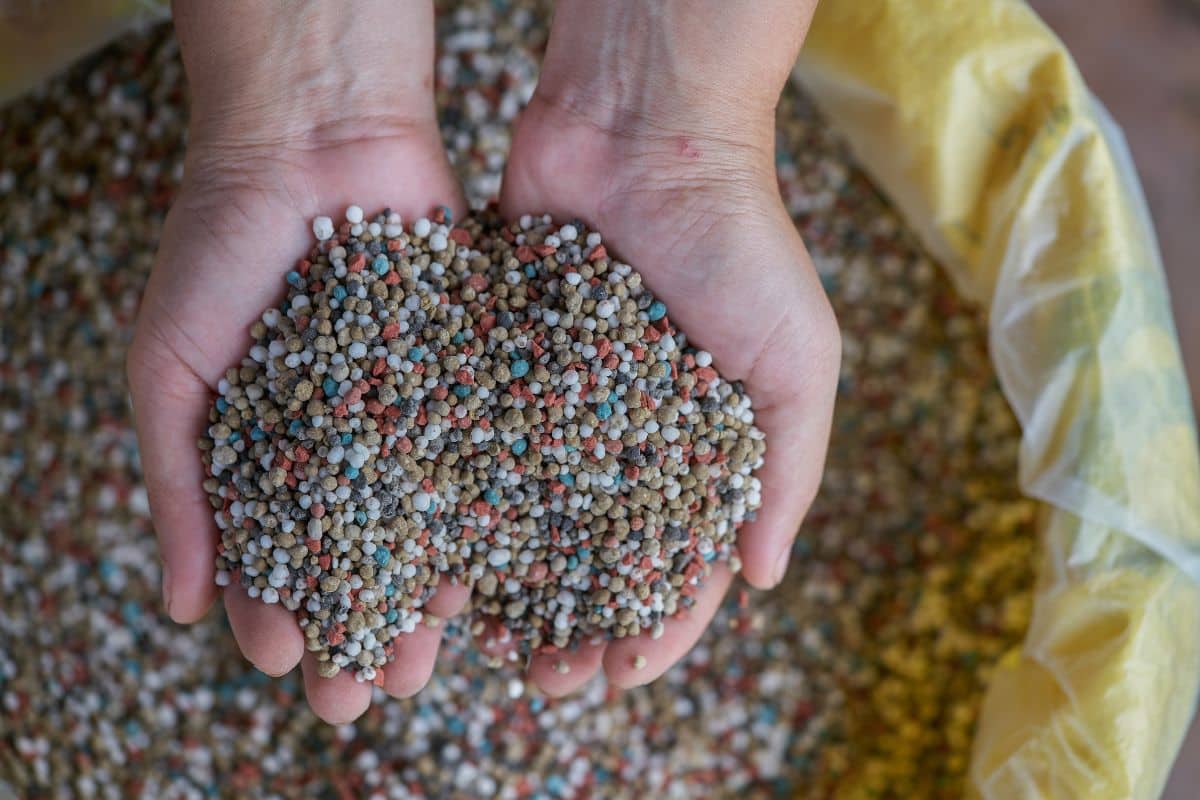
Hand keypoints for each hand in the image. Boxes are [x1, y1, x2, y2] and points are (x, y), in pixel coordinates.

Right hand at [127, 1, 466, 723]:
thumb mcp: (170, 368)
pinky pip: (477, 462)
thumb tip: (177, 607)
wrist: (316, 140)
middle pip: (355, 557)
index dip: (273, 612)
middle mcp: (345, 444)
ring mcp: (410, 416)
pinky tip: (484, 576)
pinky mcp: (468, 381)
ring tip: (427, 659)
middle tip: (368, 696)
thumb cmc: (220, 249)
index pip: (269, 554)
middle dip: (359, 627)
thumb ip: (175, 484)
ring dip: (421, 597)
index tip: (284, 662)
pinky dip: (478, 520)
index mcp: (267, 449)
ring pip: (421, 527)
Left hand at [498, 0, 838, 694]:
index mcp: (704, 443)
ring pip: (531, 514)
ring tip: (485, 641)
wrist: (646, 133)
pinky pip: (480, 445)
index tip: (622, 672)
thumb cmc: (740, 243)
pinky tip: (440, 555)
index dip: (657, 623)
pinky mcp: (502, 362)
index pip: (683, 557)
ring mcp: (562, 402)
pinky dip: (463, 503)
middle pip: (598, 552)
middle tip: (545, 679)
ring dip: (513, 583)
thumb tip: (759, 577)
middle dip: (575, 620)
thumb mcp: (798, 361)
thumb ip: (788, 469)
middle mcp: (629, 433)